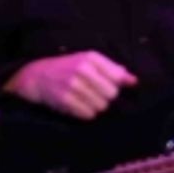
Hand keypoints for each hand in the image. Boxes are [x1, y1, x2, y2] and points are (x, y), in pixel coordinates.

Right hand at [4, 51, 137, 119]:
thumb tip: (134, 81)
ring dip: (96, 106)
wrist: (39, 76)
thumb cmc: (70, 68)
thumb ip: (114, 70)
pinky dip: (86, 113)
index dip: (117, 85)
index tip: (109, 85)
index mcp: (91, 57)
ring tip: (85, 99)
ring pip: (101, 106)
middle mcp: (82, 69)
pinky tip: (78, 105)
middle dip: (106, 97)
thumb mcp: (90, 62)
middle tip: (95, 94)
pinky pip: (88, 114)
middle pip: (111, 94)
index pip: (118, 77)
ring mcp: (73, 85)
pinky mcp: (65, 100)